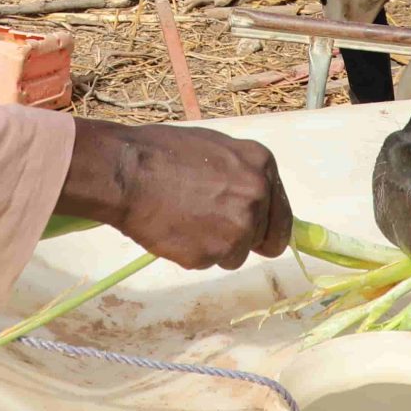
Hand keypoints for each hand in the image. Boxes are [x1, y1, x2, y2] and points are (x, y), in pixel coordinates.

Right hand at [55, 120, 291, 270]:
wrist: (127, 171)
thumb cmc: (164, 152)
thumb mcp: (216, 149)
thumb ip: (242, 175)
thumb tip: (259, 202)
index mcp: (261, 166)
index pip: (283, 217)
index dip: (268, 229)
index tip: (258, 236)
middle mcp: (258, 198)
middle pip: (263, 240)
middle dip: (239, 237)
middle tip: (208, 225)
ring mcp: (238, 228)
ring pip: (235, 255)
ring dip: (214, 246)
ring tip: (185, 220)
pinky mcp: (214, 254)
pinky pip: (208, 262)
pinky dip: (193, 253)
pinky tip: (174, 229)